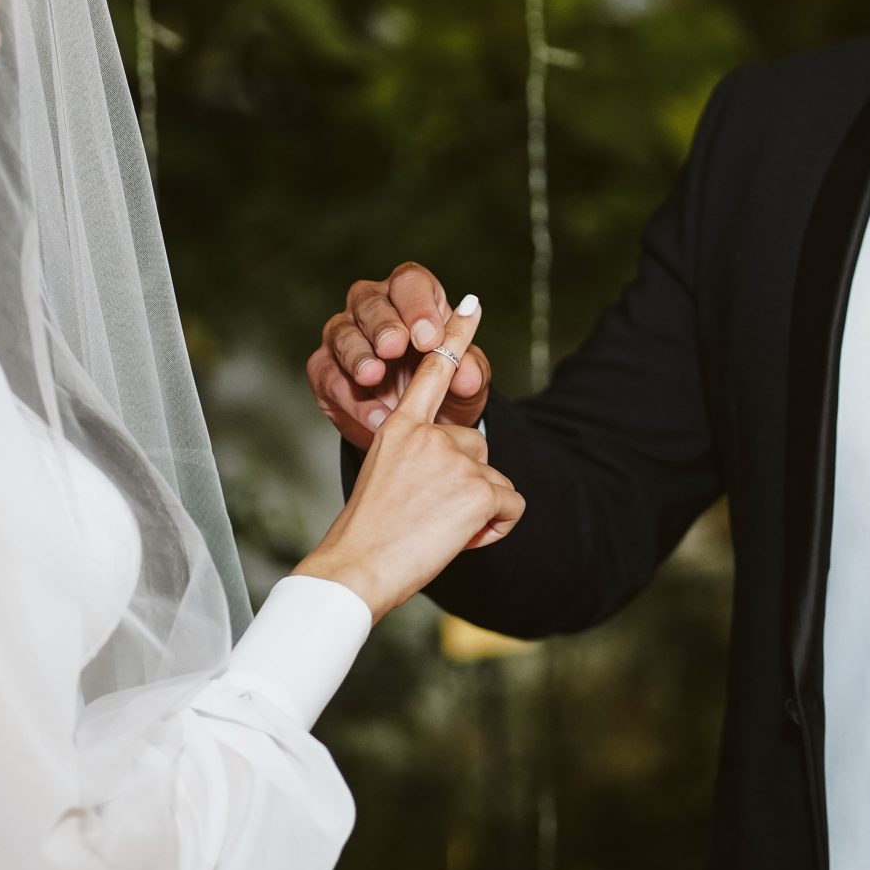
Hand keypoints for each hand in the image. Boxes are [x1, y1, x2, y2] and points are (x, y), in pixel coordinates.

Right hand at [294, 297, 523, 621]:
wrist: (357, 567)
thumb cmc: (366, 533)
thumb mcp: (384, 477)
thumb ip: (419, 458)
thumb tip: (460, 469)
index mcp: (400, 426)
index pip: (433, 370)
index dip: (455, 334)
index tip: (471, 302)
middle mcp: (429, 433)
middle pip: (476, 447)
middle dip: (466, 484)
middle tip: (428, 516)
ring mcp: (455, 458)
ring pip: (494, 480)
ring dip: (479, 508)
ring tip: (438, 530)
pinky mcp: (478, 488)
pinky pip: (512, 506)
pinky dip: (496, 528)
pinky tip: (461, 539)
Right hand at [307, 262, 493, 447]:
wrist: (420, 431)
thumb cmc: (445, 389)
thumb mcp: (467, 383)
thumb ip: (471, 373)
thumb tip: (467, 374)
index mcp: (413, 296)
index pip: (410, 283)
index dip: (418, 306)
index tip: (431, 338)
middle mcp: (373, 307)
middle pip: (370, 301)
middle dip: (383, 325)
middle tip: (394, 348)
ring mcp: (344, 335)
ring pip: (342, 334)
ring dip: (358, 355)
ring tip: (373, 377)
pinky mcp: (324, 369)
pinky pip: (329, 376)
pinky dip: (351, 398)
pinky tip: (375, 416)